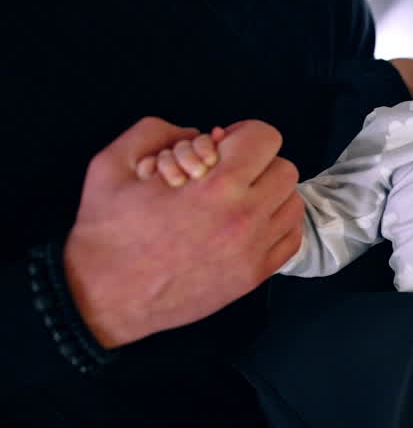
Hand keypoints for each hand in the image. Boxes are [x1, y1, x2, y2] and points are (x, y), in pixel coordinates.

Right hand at [63, 117, 304, 347]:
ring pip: (292, 203)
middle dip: (258, 164)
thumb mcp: (112, 164)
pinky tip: (251, 224)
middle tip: (230, 173)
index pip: (265, 138)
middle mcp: (244, 217)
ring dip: (270, 194)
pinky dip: (278, 225)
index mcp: (214, 186)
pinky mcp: (255, 275)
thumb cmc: (107, 231)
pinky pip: (292, 238)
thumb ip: (154, 133)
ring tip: (240, 199)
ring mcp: (254, 249)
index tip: (226, 146)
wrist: (104, 295)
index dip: (244, 134)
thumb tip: (198, 132)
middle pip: (284, 169)